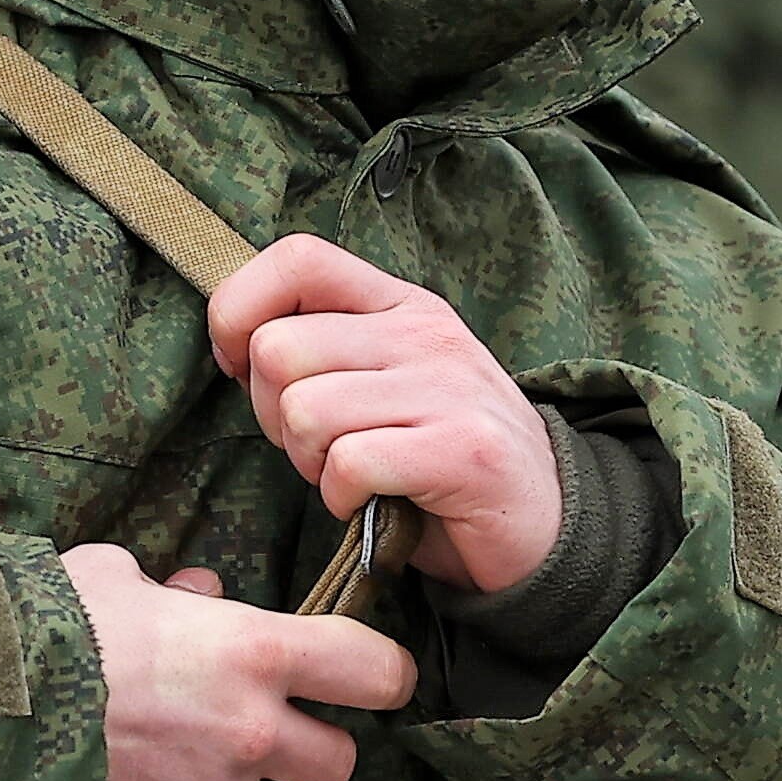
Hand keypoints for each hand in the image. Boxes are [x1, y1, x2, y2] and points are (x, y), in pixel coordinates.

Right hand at [63, 546, 413, 780]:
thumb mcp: (111, 579)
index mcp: (252, 650)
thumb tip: (199, 596)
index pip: (374, 670)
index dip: (380, 675)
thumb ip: (170, 591)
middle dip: (309, 750)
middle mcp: (252, 732)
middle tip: (266, 737)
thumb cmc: (46, 634)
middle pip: (339, 760)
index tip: (367, 679)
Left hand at [207, 234, 559, 595]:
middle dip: (272, 414)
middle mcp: (423, 334)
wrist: (545, 521)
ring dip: (309, 461)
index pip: (297, 259)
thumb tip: (235, 346)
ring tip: (351, 473)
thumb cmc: (438, 452)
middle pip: (279, 350)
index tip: (240, 364)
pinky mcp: (460, 450)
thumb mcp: (386, 378)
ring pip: (304, 410)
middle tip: (318, 445)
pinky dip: (341, 498)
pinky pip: (349, 463)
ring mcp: (446, 389)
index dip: (239, 309)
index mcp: (399, 305)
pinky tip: (372, 502)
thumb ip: (321, 351)